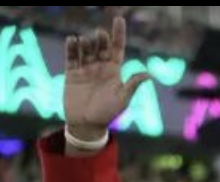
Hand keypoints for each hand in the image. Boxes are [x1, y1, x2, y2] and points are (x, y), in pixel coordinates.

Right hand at [63, 16, 151, 140]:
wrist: (87, 125)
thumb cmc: (108, 114)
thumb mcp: (122, 100)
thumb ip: (132, 85)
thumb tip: (148, 74)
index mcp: (114, 71)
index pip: (117, 48)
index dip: (118, 33)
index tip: (118, 19)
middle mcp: (100, 66)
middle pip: (101, 46)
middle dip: (100, 38)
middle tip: (99, 35)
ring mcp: (86, 69)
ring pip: (86, 49)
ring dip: (86, 43)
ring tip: (85, 42)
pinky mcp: (72, 73)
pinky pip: (72, 57)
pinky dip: (71, 48)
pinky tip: (73, 40)